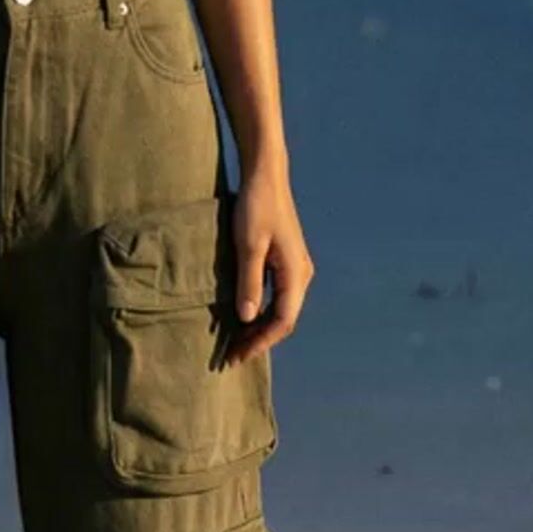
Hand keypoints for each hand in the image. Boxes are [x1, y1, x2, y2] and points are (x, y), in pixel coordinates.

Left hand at [226, 164, 312, 364]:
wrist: (265, 175)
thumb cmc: (256, 206)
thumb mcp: (248, 245)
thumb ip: (249, 282)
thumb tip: (247, 318)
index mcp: (296, 273)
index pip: (282, 321)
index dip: (260, 342)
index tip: (238, 355)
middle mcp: (301, 274)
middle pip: (283, 319)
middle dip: (259, 340)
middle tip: (231, 356)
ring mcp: (295, 268)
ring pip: (280, 309)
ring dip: (259, 327)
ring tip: (235, 342)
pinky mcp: (285, 261)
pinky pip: (276, 296)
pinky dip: (260, 310)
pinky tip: (243, 317)